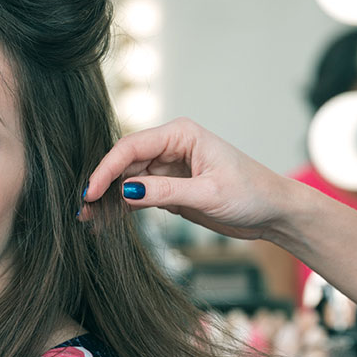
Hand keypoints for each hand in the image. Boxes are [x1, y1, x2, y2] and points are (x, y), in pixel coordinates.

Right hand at [81, 118, 290, 240]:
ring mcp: (169, 168)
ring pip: (127, 181)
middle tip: (83, 210)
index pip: (132, 147)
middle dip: (102, 185)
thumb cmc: (251, 193)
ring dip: (109, 199)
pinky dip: (122, 208)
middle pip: (124, 163)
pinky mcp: (170, 189)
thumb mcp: (208, 193)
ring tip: (89, 220)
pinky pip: (138, 196)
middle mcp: (171, 147)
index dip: (106, 169)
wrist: (273, 212)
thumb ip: (166, 191)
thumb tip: (127, 191)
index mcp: (181, 134)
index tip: (91, 193)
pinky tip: (106, 222)